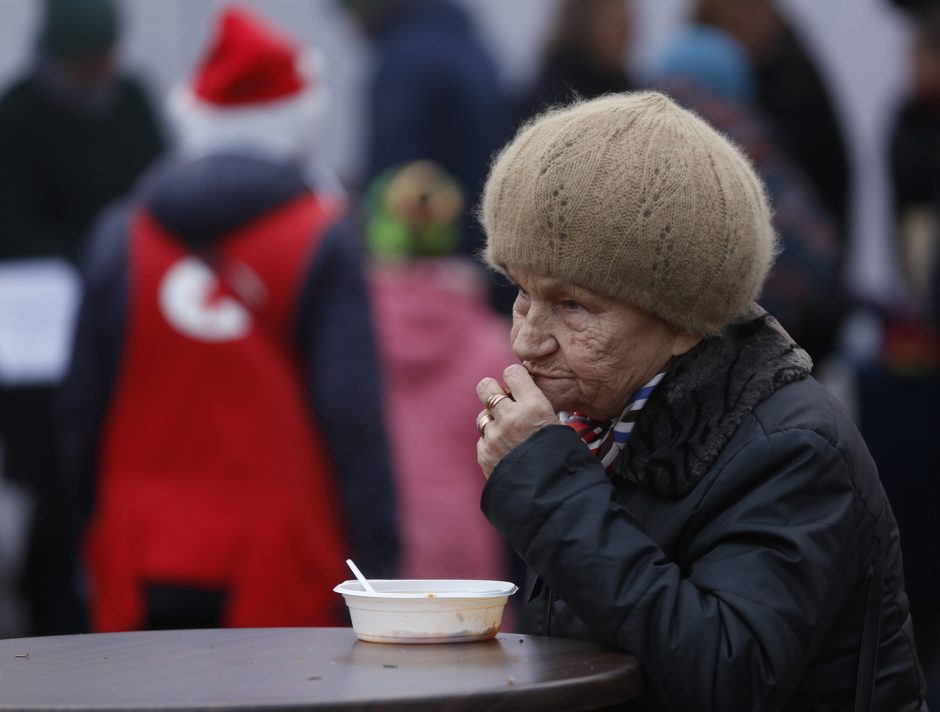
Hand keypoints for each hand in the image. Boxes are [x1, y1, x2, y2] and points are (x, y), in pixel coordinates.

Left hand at [476, 364, 557, 478]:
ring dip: (493, 421)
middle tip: (502, 401)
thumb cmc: (562, 461)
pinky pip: (482, 439)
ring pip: (483, 415)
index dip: (515, 378)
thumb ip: (537, 410)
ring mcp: (493, 436)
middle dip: (492, 391)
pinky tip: (506, 453)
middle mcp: (510, 417)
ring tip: (508, 435)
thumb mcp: (559, 428)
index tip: (518, 385)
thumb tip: (523, 398)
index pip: (512, 372)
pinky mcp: (484, 454)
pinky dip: (491, 444)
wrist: (552, 497)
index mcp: (534, 407)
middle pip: (485, 387)